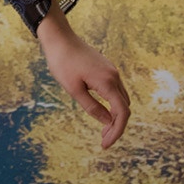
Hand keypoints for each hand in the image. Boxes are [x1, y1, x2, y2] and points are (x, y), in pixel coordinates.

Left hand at [37, 0, 129, 148]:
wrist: (59, 39)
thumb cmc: (62, 63)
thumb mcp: (74, 90)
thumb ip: (92, 107)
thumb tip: (107, 121)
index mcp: (107, 82)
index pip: (122, 112)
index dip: (117, 131)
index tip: (105, 144)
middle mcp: (114, 76)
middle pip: (125, 107)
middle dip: (117, 126)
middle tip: (102, 140)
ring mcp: (111, 71)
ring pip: (122, 99)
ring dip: (115, 115)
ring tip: (102, 129)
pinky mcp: (106, 68)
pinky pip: (115, 90)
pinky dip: (112, 104)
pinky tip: (101, 111)